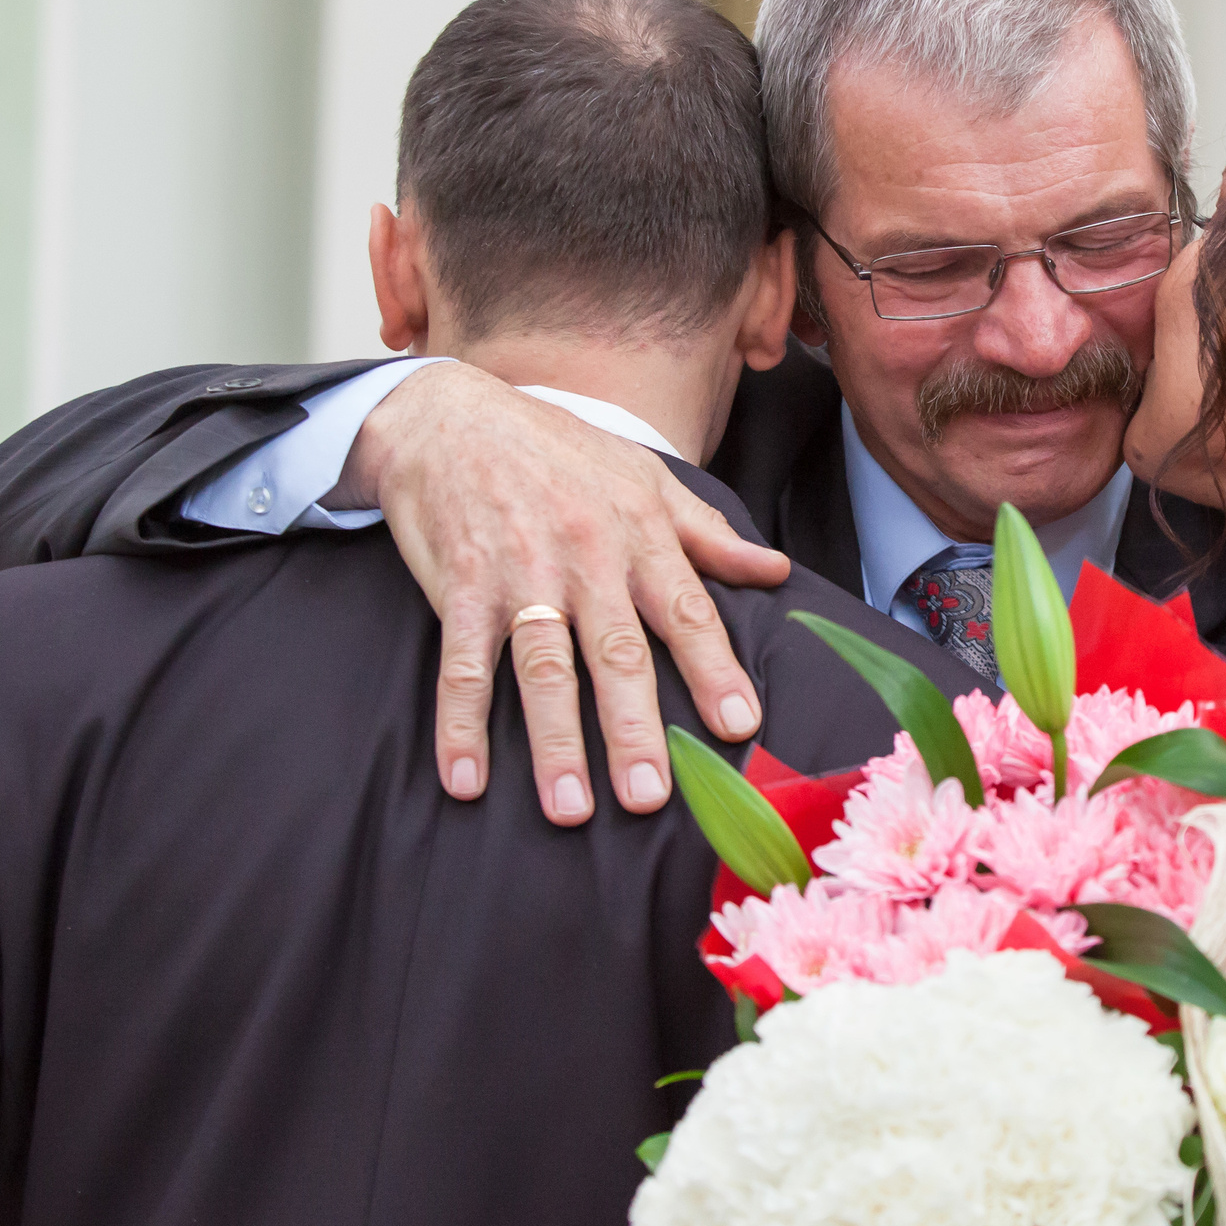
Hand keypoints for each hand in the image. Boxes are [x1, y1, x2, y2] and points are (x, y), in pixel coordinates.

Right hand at [339, 362, 791, 820]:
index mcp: (638, 536)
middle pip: (615, 654)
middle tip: (650, 798)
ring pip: (542, 669)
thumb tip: (776, 571)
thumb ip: (709, 535)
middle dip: (634, 729)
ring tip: (570, 808)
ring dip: (554, 742)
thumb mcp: (644, 479)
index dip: (715, 670)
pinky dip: (460, 723)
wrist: (449, 416)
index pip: (687, 613)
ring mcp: (518, 575)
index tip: (740, 726)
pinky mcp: (458, 587)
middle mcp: (584, 559)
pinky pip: (461, 665)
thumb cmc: (557, 453)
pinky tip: (465, 779)